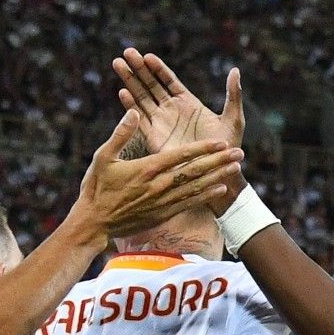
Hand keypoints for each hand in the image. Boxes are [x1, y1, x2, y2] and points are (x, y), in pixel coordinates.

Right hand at [69, 111, 241, 239]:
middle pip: (195, 171)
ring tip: (236, 168)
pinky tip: (221, 189)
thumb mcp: (102, 157)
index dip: (203, 149)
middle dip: (219, 162)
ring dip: (218, 177)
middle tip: (239, 153)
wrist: (94, 224)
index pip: (181, 156)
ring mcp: (163, 201)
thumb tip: (134, 111)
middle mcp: (159, 185)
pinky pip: (189, 203)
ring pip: (196, 187)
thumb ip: (120, 134)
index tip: (220, 142)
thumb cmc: (96, 188)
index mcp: (147, 169)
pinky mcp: (163, 214)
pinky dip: (206, 196)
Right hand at [113, 47, 244, 153]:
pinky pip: (141, 120)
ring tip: (118, 63)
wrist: (218, 172)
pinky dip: (131, 106)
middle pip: (151, 85)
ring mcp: (161, 124)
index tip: (146, 56)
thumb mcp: (233, 119)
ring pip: (142, 98)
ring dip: (130, 81)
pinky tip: (123, 92)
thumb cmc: (228, 148)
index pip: (168, 80)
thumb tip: (236, 70)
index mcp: (187, 103)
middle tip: (126, 52)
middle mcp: (171, 111)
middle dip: (138, 69)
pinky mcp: (155, 139)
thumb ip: (233, 94)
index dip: (157, 68)